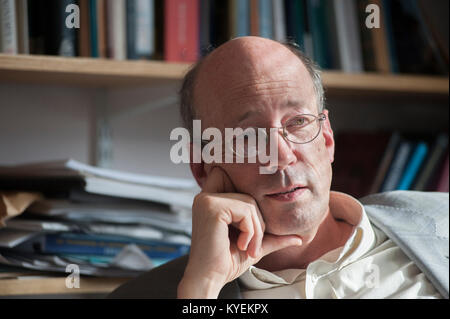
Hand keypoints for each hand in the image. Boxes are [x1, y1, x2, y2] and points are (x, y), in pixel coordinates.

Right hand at [177, 167, 302, 297]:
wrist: (210, 279)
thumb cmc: (226, 262)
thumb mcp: (254, 245)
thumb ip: (272, 237)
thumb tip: (299, 238)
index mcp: (212, 201)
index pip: (230, 177)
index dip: (241, 185)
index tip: (248, 204)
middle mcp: (206, 197)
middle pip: (249, 195)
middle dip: (257, 222)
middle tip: (251, 246)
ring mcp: (207, 201)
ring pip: (250, 203)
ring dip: (256, 230)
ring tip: (247, 248)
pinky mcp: (212, 208)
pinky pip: (246, 211)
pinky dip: (250, 231)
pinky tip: (241, 245)